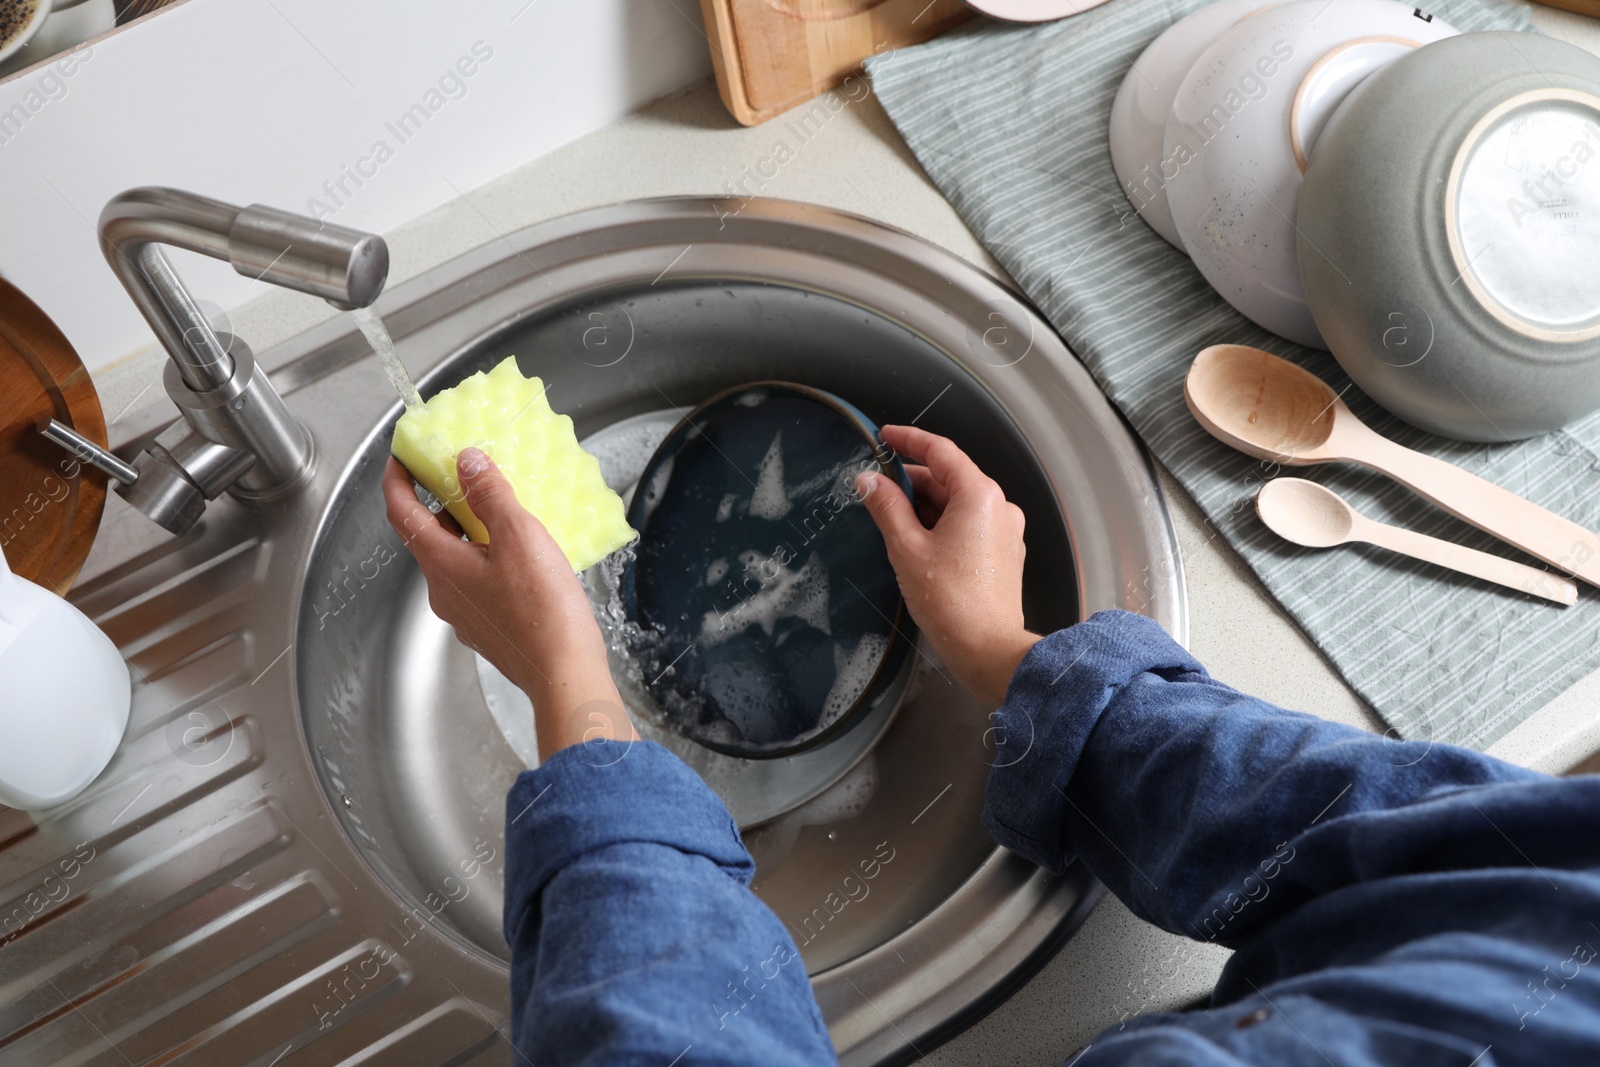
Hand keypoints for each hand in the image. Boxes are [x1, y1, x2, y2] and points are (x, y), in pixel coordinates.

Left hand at [383, 448, 635, 756]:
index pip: (401, 513)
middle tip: (462, 477)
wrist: (564, 672)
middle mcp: (444, 591)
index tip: (401, 457)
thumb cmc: (542, 607)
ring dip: (468, 532)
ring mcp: (464, 614)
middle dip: (440, 504)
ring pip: (455, 561)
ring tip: (499, 512)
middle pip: (428, 537)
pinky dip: (486, 558)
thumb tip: (466, 462)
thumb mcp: (518, 535)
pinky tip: (519, 555)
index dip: (397, 480)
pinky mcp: (488, 629)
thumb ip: (489, 495)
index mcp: (441, 564)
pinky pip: (476, 583)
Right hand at [856, 425, 1038, 707]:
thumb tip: (869, 481)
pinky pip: (969, 525)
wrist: (987, 650)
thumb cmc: (952, 603)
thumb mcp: (906, 548)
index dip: (909, 440)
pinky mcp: (1003, 554)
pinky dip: (941, 525)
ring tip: (892, 524)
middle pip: (949, 478)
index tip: (885, 437)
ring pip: (957, 503)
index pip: (941, 451)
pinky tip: (917, 543)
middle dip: (912, 482)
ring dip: (924, 507)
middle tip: (876, 492)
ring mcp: (1005, 531)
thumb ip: (886, 507)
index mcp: (979, 496)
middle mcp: (999, 507)